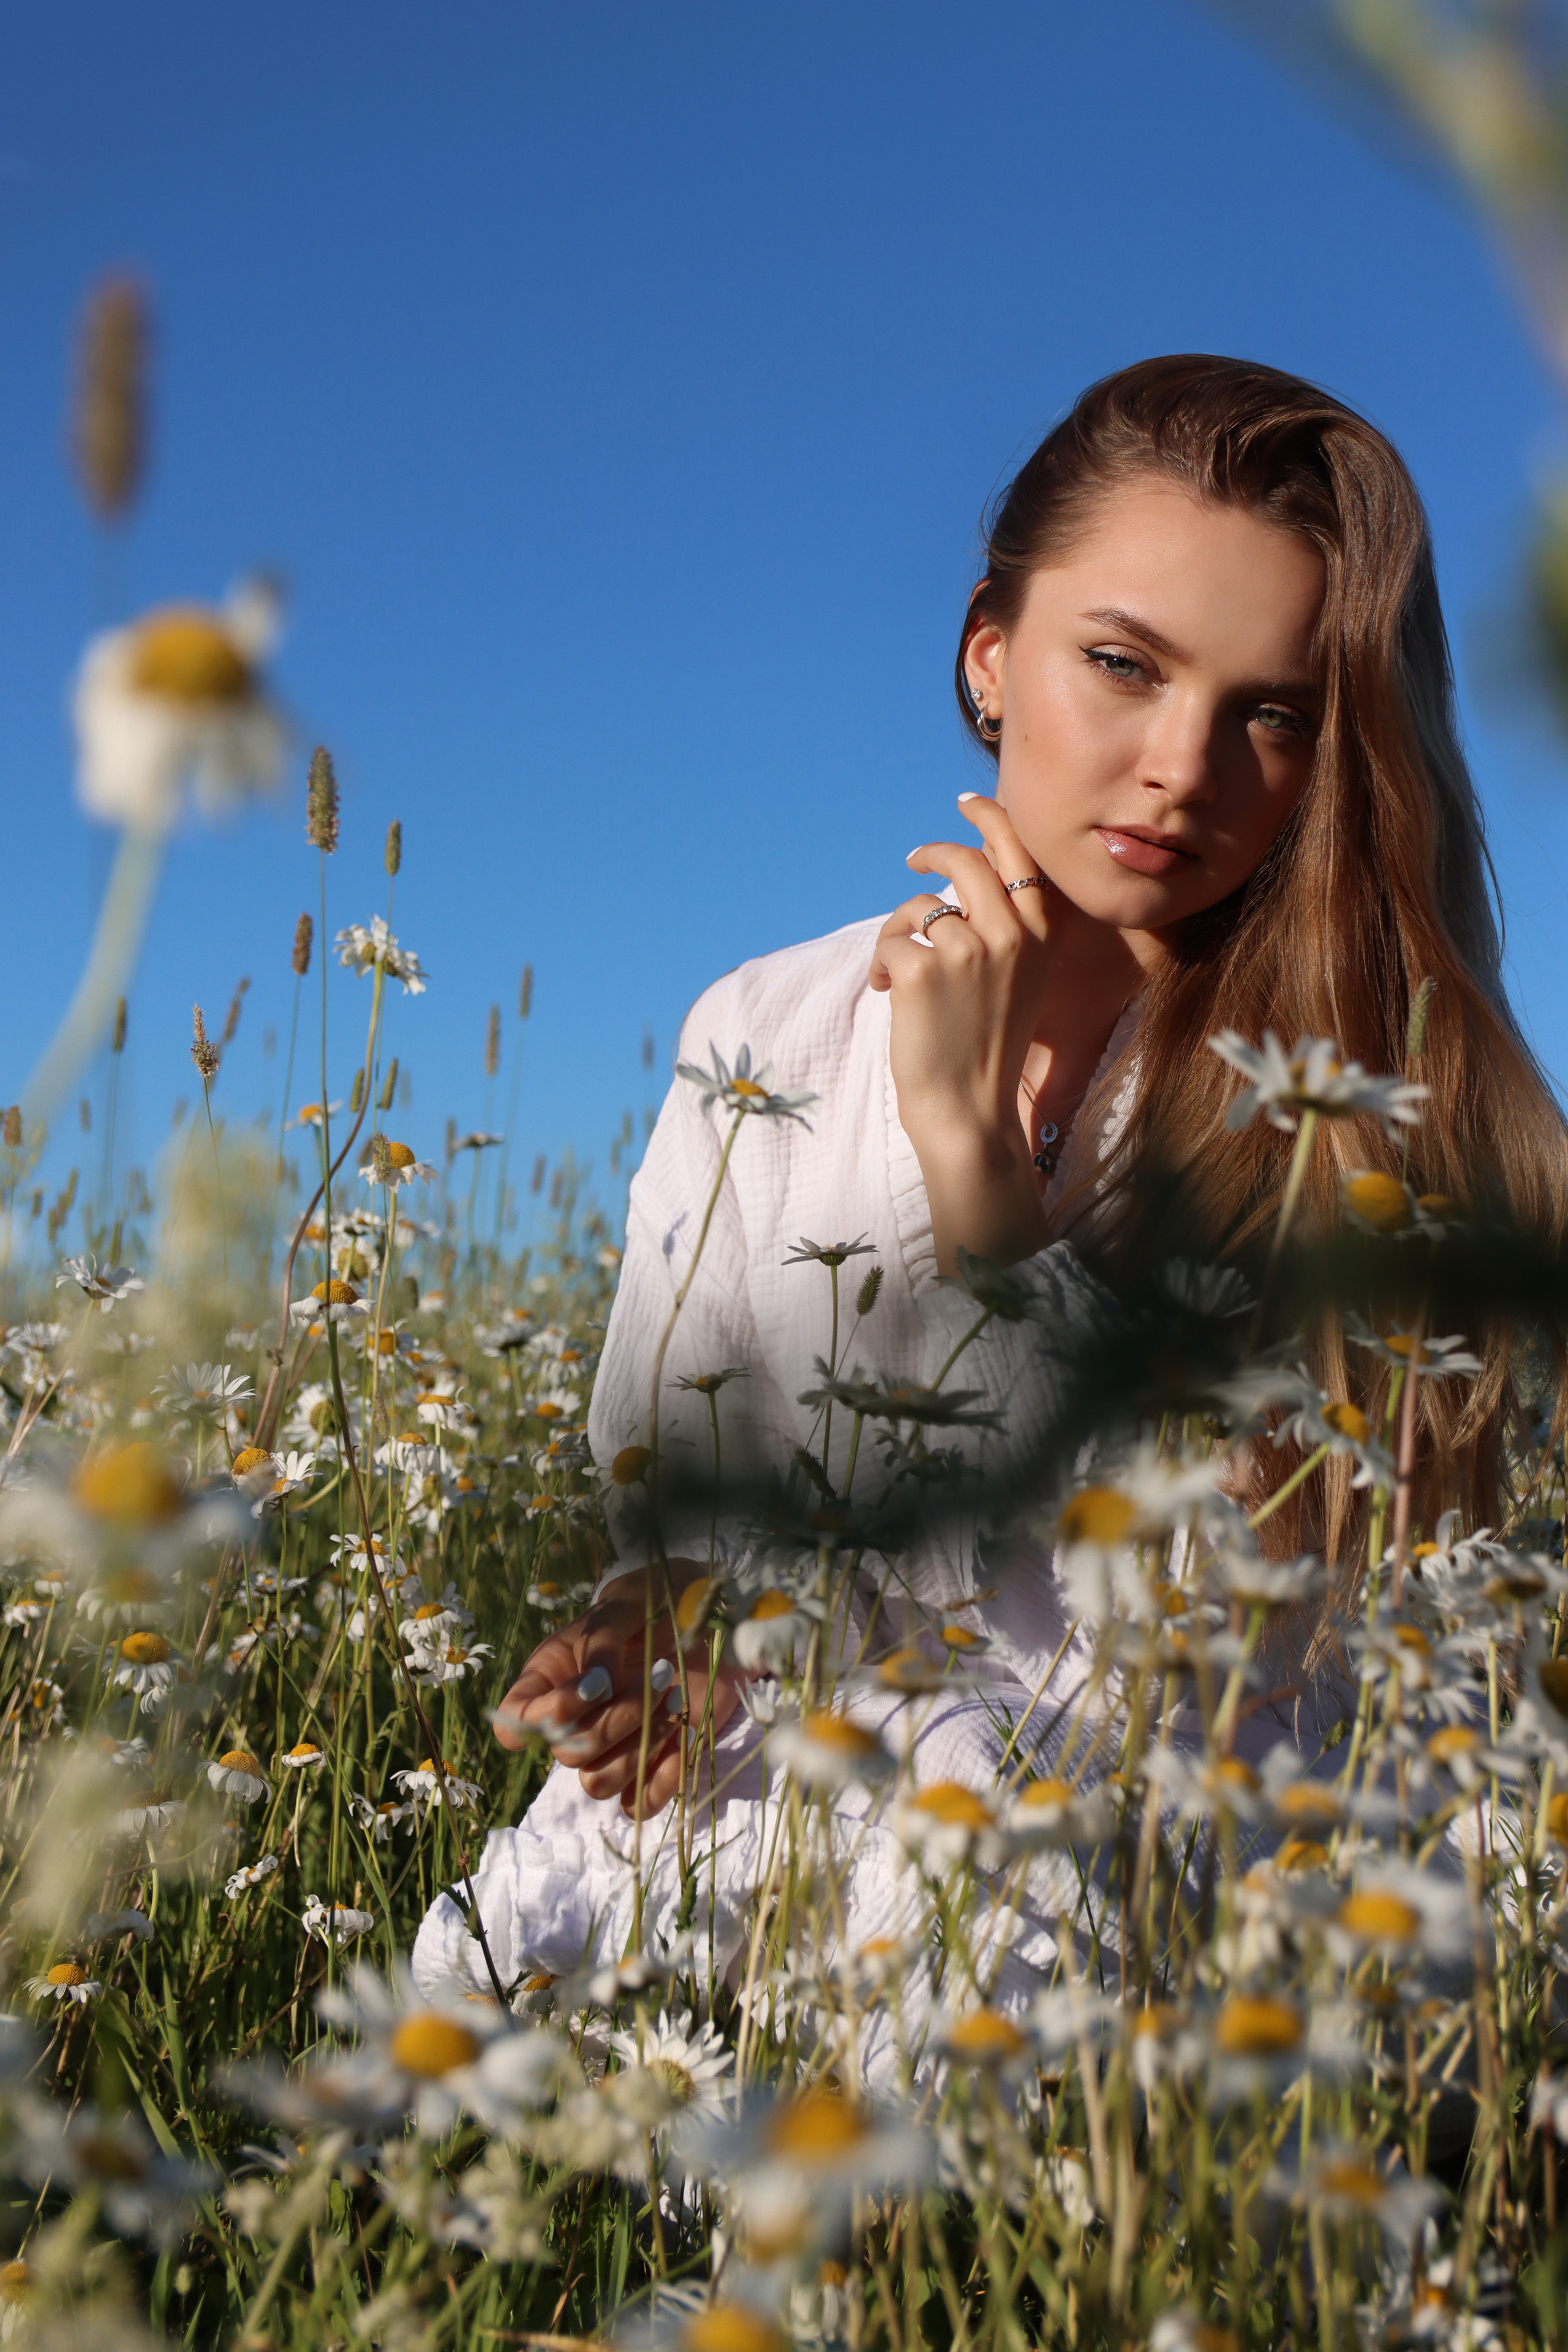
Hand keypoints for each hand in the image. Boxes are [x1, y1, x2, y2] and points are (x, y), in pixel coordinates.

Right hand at [493, 1563, 743, 1815]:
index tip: (595, 1686)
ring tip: (675, 1698)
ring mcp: (612, 1746)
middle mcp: (576, 1718)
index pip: (513, 1723)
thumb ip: (600, 1639)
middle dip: (616, 1719)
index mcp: (553, 1678)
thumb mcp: (625, 1603)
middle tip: (662, 1674)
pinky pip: (639, 1802)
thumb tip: (596, 1684)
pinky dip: (662, 1778)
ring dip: (640, 1745)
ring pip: (598, 1782)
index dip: (544, 1717)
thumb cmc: (657, 1601)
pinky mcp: (651, 1763)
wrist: (712, 1616)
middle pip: (568, 1753)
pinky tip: (686, 1734)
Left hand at [869, 793, 1056, 1273]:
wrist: (969, 1112)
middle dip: (935, 851)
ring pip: (918, 907)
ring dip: (899, 933)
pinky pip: (890, 944)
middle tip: (914, 856)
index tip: (966, 804)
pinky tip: (891, 998)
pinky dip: (882, 967)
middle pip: (966, 860)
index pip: (1018, 853)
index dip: (990, 820)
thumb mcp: (1020, 984)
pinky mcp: (922, 970)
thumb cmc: (987, 1053)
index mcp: (1041, 936)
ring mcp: (967, 950)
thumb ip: (1005, 935)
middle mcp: (1011, 934)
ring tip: (900, 976)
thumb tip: (960, 895)